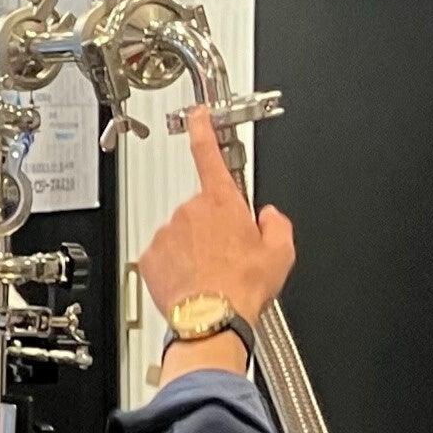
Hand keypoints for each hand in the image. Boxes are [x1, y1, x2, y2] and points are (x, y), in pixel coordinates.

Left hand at [136, 109, 298, 323]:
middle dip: (212, 226)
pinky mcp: (151, 255)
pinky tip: (192, 281)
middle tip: (228, 255)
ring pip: (181, 233)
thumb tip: (269, 216)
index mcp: (223, 203)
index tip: (198, 115)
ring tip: (212, 273)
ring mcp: (167, 232)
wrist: (213, 317)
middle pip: (201, 209)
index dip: (203, 131)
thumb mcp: (281, 252)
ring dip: (194, 248)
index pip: (209, 156)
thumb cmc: (243, 287)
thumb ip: (276, 223)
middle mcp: (191, 211)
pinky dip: (176, 265)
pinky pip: (164, 254)